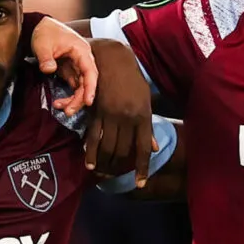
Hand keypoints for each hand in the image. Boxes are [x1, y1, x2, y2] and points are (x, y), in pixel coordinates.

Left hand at [32, 17, 96, 114]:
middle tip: (68, 111)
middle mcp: (82, 60)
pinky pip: (73, 86)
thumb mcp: (43, 44)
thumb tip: (48, 70)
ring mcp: (77, 66)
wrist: (40, 27)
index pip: (90, 72)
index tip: (88, 101)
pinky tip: (58, 103)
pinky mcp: (70, 71)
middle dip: (79, 99)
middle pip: (87, 83)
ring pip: (81, 87)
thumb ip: (46, 58)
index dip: (90, 88)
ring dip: (73, 99)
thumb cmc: (45, 32)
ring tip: (60, 108)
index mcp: (81, 51)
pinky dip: (68, 95)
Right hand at [83, 38, 154, 182]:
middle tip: (115, 175)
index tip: (140, 183)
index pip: (143, 149)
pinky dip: (90, 152)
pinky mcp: (96, 111)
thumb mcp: (145, 102)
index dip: (141, 168)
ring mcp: (111, 115)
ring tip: (103, 172)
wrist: (113, 59)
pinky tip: (89, 163)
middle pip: (123, 151)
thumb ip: (147, 127)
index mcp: (143, 116)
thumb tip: (154, 148)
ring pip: (107, 147)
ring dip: (105, 163)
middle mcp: (128, 118)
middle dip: (119, 167)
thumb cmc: (132, 81)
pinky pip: (92, 137)